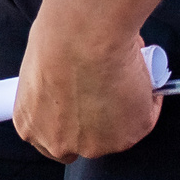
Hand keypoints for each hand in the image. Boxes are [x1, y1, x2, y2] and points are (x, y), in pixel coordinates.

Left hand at [10, 21, 161, 162]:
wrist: (83, 35)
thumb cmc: (56, 38)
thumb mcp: (39, 68)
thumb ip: (52, 88)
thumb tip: (74, 78)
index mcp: (31, 126)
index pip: (50, 139)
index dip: (68, 124)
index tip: (79, 108)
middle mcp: (61, 143)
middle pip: (83, 142)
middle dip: (96, 122)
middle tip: (106, 91)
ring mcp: (97, 144)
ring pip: (116, 132)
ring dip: (122, 111)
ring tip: (125, 77)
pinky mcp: (128, 136)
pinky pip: (144, 117)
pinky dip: (147, 100)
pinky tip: (141, 77)